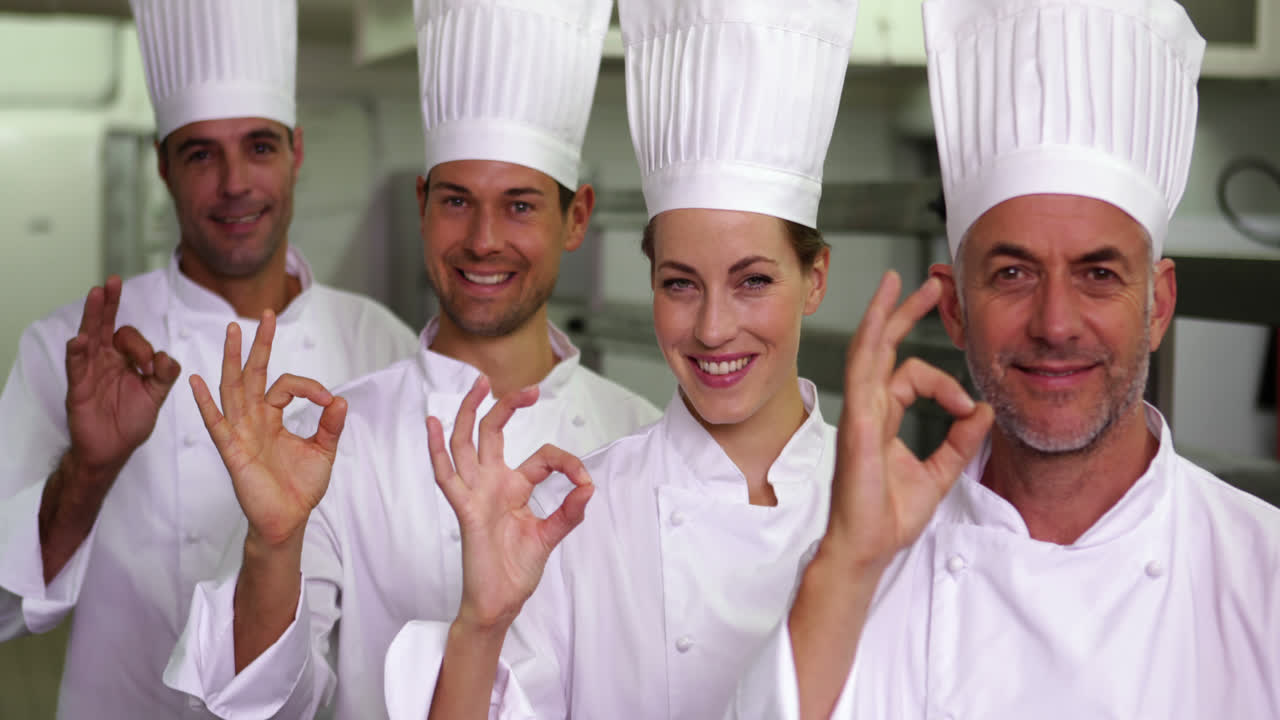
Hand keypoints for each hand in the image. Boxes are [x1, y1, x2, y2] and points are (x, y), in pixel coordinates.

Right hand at [64, 276, 181, 482]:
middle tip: (113, 281)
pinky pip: (76, 366)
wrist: (112, 450)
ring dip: (93, 315)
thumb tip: (168, 357)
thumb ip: (165, 375)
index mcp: (125, 360)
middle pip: (106, 325)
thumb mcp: (155, 396)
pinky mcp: (79, 387)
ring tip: (96, 294)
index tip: (149, 365)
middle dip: (110, 303)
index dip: (142, 346)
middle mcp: (106, 360)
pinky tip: (79, 340)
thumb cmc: (131, 421)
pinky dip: (77, 352)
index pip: (131, 338)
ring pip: (89, 337)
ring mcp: (91, 371)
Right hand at [191, 311, 346, 548]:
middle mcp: (253, 420)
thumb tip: (340, 400)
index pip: (285, 385)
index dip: (308, 386)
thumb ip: (330, 426)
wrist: (288, 520)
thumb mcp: (323, 451)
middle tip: (265, 314)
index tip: (328, 400)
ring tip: (233, 331)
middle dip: (259, 345)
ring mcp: (240, 433)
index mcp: (272, 418)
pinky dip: (205, 403)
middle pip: (253, 374)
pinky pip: (216, 424)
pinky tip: (197, 381)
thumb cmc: (300, 487)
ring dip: (233, 360)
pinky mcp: (232, 451)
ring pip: (233, 389)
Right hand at [428, 377, 592, 632]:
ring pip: (466, 444)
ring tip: (478, 385)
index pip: (541, 456)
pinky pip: (446, 476)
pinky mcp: (464, 509)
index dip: (566, 462)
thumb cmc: (516, 570)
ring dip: (469, 413)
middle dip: (506, 406)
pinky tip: (434, 425)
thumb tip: (588, 487)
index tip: (583, 480)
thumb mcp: (550, 536)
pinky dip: (436, 450)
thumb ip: (568, 512)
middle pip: (493, 433)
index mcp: (514, 488)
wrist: (499, 602)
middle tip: (528, 389)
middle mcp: (492, 484)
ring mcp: (475, 494)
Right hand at [825, 271, 993, 572]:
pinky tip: (881, 323)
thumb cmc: (890, 516)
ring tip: (897, 285)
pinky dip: (871, 347)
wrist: (868, 547)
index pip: (908, 376)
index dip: (943, 382)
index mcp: (882, 418)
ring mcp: (858, 415)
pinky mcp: (856, 426)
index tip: (966, 406)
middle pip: (881, 348)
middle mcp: (867, 410)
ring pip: (866, 352)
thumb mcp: (940, 473)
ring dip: (882, 315)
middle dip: (902, 313)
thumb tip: (982, 408)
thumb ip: (961, 441)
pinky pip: (861, 377)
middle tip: (925, 284)